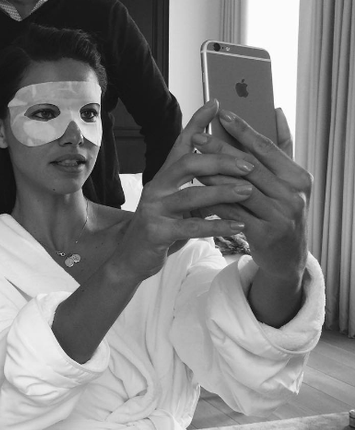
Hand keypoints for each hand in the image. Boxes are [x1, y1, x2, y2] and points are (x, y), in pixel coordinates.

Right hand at [112, 100, 255, 280]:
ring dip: (222, 193)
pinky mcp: (157, 232)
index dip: (196, 123)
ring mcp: (154, 209)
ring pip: (191, 195)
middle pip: (188, 164)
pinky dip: (217, 225)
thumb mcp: (179, 204)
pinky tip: (238, 225)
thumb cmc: (162, 228)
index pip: (181, 144)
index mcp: (164, 177)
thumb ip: (198, 187)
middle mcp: (156, 188)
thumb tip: (229, 173)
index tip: (216, 104)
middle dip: (221, 161)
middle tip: (249, 164)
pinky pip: (191, 227)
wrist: (133, 257)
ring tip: (249, 191)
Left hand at [192, 108, 309, 280]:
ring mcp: (279, 216)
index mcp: (299, 178)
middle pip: (249, 167)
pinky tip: (197, 192)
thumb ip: (281, 150)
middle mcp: (292, 195)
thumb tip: (275, 111)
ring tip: (192, 163)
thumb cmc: (281, 213)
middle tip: (198, 136)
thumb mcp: (288, 183)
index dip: (243, 130)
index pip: (267, 148)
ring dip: (212, 175)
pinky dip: (213, 201)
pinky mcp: (263, 234)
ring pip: (238, 190)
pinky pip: (231, 213)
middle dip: (220, 150)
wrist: (287, 257)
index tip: (222, 114)